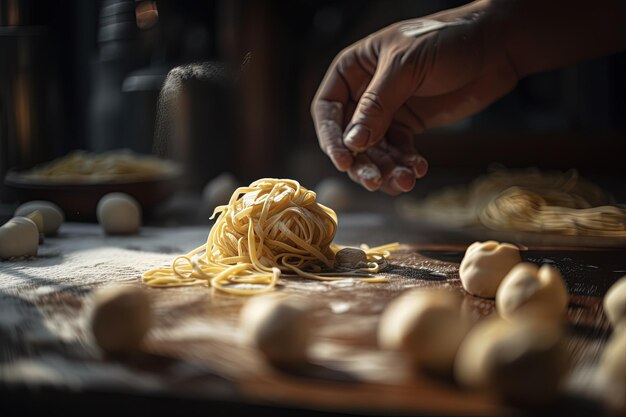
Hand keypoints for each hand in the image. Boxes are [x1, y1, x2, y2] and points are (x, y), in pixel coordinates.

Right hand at [311, 1, 518, 193]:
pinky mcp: (410, 125)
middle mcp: (365, 93)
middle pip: (349, 137)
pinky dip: (405, 164)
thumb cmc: (446, 40)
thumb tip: (353, 143)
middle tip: (375, 182)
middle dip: (362, 162)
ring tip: (405, 180)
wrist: (495, 46)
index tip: (344, 161)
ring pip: (374, 151)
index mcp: (353, 69)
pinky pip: (398, 152)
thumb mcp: (405, 67)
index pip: (327, 109)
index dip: (331, 138)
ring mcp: (387, 111)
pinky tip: (418, 169)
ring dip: (386, 170)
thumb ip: (377, 105)